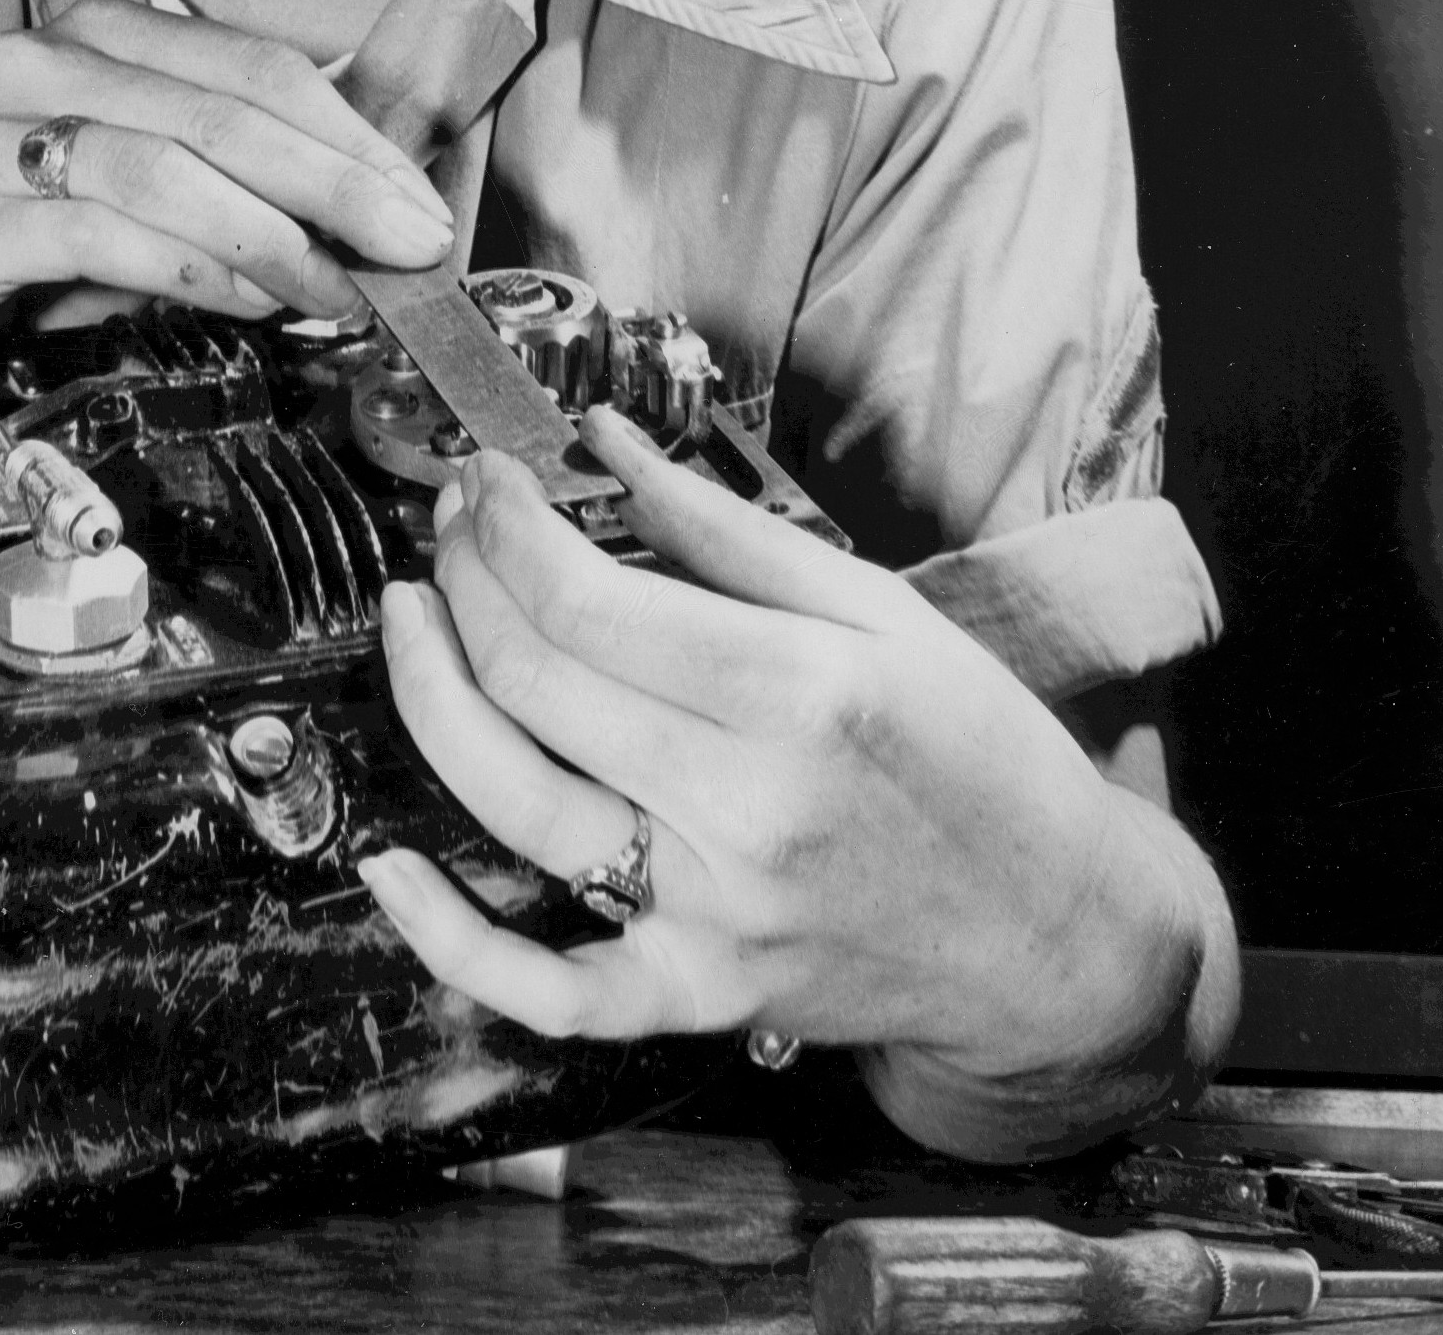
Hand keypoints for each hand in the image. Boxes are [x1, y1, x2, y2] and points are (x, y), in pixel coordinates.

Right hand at [0, 0, 456, 356]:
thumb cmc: (28, 239)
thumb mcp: (145, 187)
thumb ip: (241, 179)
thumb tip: (373, 211)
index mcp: (104, 31)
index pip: (258, 66)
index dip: (354, 136)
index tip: (421, 202)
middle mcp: (45, 57)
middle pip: (227, 110)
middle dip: (339, 184)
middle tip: (410, 245)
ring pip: (171, 167)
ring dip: (275, 239)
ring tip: (335, 292)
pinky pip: (108, 232)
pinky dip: (197, 269)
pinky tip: (250, 300)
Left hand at [364, 402, 1224, 1147]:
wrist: (1055, 933)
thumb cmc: (976, 748)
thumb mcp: (877, 606)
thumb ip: (724, 526)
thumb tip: (599, 444)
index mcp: (798, 692)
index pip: (584, 597)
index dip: (503, 524)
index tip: (484, 473)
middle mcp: (743, 809)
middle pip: (533, 681)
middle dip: (463, 577)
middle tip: (454, 520)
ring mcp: (712, 918)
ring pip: (511, 805)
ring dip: (429, 695)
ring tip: (411, 616)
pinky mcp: (698, 998)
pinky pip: (547, 990)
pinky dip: (450, 939)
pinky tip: (387, 867)